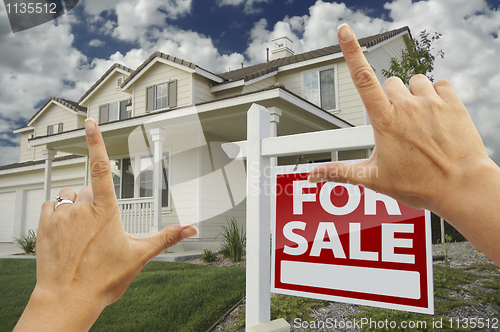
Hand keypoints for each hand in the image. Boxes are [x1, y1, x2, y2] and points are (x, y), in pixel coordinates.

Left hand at [14, 118, 197, 330]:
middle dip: (95, 203)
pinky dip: (58, 213)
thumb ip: (167, 237)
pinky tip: (66, 232)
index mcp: (105, 210)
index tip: (91, 122)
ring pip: (69, 197)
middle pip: (88, 190)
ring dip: (75, 207)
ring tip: (81, 233)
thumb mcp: (140, 256)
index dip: (97, 141)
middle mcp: (80, 207)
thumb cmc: (103, 279)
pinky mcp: (44, 225)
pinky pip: (50, 206)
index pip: (101, 167)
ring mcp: (60, 216)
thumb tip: (192, 229)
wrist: (68, 299)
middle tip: (99, 231)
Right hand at [308, 24, 490, 209]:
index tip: (344, 31)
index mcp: (385, 120)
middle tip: (399, 126)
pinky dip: (436, 95)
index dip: (351, 51)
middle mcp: (407, 105)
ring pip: (415, 82)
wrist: (461, 186)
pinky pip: (441, 83)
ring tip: (419, 121)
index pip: (361, 78)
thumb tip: (312, 174)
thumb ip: (340, 171)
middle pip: (389, 84)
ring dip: (413, 96)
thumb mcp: (373, 178)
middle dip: (389, 99)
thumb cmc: (419, 184)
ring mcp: (431, 102)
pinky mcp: (453, 103)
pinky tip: (437, 115)